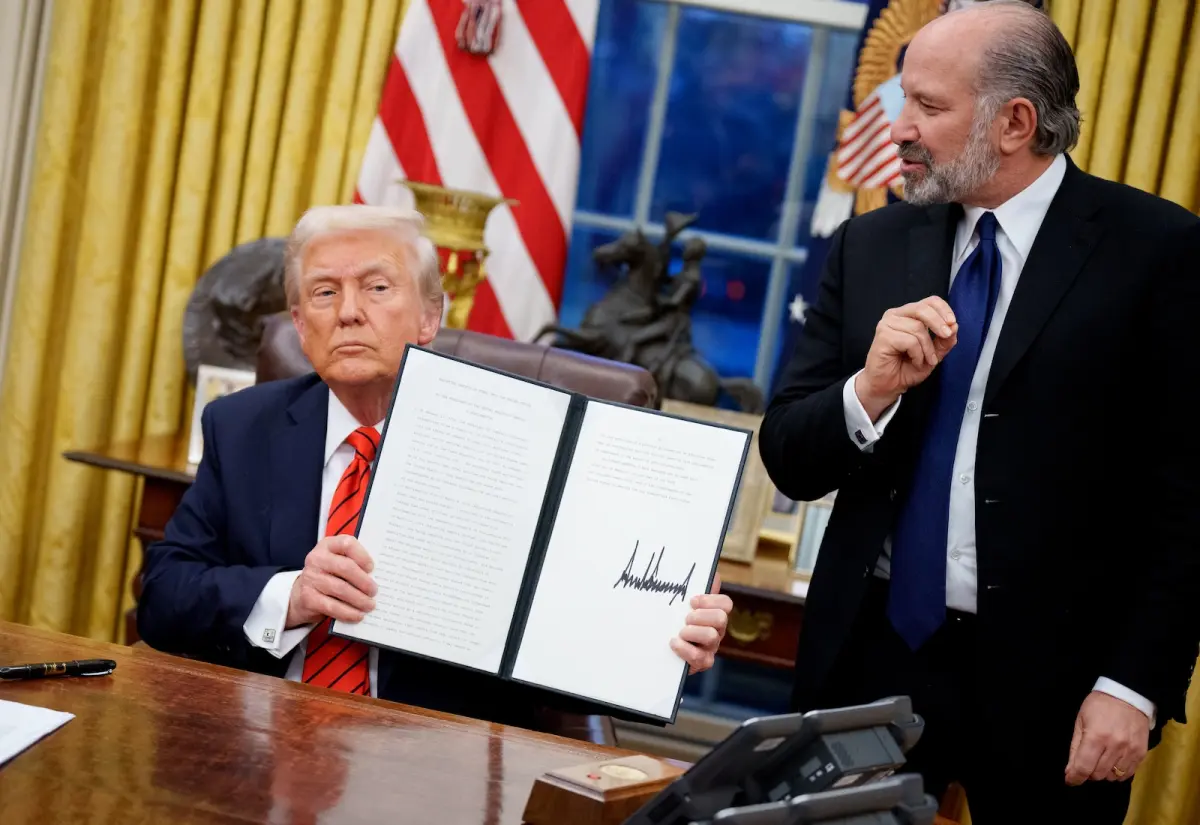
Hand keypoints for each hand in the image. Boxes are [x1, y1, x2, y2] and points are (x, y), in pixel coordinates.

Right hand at [286, 535, 376, 627]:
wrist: (302, 593)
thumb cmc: (329, 575)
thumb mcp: (338, 563)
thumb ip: (354, 564)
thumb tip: (378, 577)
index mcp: (328, 545)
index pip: (347, 544)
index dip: (362, 556)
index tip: (372, 568)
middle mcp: (317, 559)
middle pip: (346, 568)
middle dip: (364, 581)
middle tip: (374, 591)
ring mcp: (310, 578)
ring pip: (340, 589)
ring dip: (359, 599)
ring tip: (370, 605)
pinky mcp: (308, 597)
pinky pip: (332, 606)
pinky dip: (348, 612)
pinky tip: (358, 615)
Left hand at [670, 573, 732, 673]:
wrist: (660, 651)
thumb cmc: (673, 623)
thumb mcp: (681, 605)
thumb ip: (695, 590)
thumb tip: (714, 573)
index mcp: (713, 614)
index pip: (725, 603)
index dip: (710, 600)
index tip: (692, 601)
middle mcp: (716, 630)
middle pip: (721, 618)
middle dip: (701, 616)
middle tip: (686, 618)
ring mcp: (711, 648)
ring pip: (712, 636)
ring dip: (693, 632)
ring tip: (680, 632)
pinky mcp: (702, 663)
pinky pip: (700, 657)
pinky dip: (685, 649)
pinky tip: (674, 643)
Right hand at [855, 296, 957, 419]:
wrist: (888, 386)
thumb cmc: (906, 368)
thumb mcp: (933, 354)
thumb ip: (944, 341)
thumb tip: (954, 326)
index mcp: (908, 315)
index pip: (929, 301)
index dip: (943, 309)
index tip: (952, 323)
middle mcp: (896, 315)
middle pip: (922, 309)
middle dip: (938, 323)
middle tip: (947, 336)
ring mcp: (887, 324)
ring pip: (918, 328)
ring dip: (927, 348)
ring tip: (925, 360)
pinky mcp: (883, 336)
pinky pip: (909, 341)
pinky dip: (917, 354)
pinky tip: (914, 361)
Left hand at [1065, 691, 1149, 784]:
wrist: (1128, 695)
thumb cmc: (1099, 706)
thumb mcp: (1080, 721)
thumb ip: (1075, 747)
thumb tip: (1070, 771)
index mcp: (1096, 737)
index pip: (1083, 767)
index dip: (1074, 777)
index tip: (1070, 780)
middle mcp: (1114, 746)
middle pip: (1098, 774)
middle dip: (1088, 772)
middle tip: (1086, 762)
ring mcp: (1130, 751)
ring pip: (1112, 776)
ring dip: (1103, 772)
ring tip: (1100, 759)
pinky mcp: (1141, 753)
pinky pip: (1128, 774)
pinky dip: (1117, 772)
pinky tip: (1113, 762)